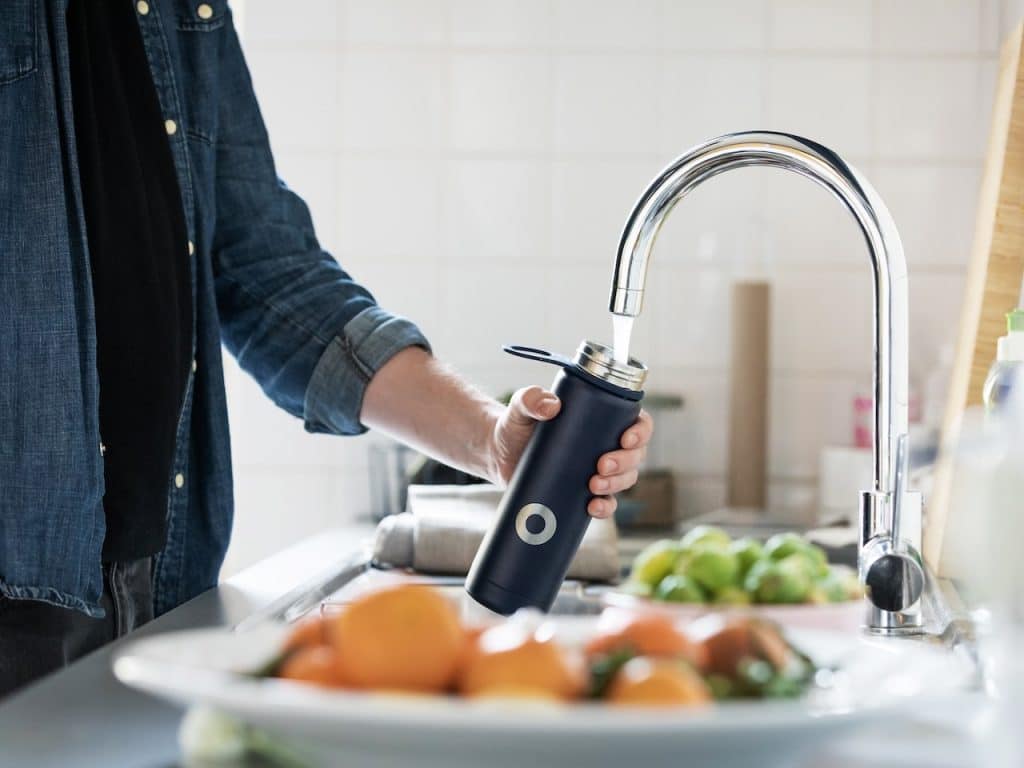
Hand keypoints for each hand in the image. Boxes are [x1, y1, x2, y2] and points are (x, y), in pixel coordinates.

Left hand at [488, 385, 653, 518]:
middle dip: (625, 462)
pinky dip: (605, 508)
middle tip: (601, 465)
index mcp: (603, 418)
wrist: (499, 454)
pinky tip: (593, 507)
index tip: (626, 439)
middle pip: (636, 455)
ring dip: (617, 484)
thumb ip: (530, 399)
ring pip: (625, 479)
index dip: (641, 432)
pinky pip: (606, 503)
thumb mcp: (521, 407)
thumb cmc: (516, 424)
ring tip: (593, 485)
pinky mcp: (583, 492)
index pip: (637, 422)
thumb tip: (550, 406)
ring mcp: (597, 470)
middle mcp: (606, 444)